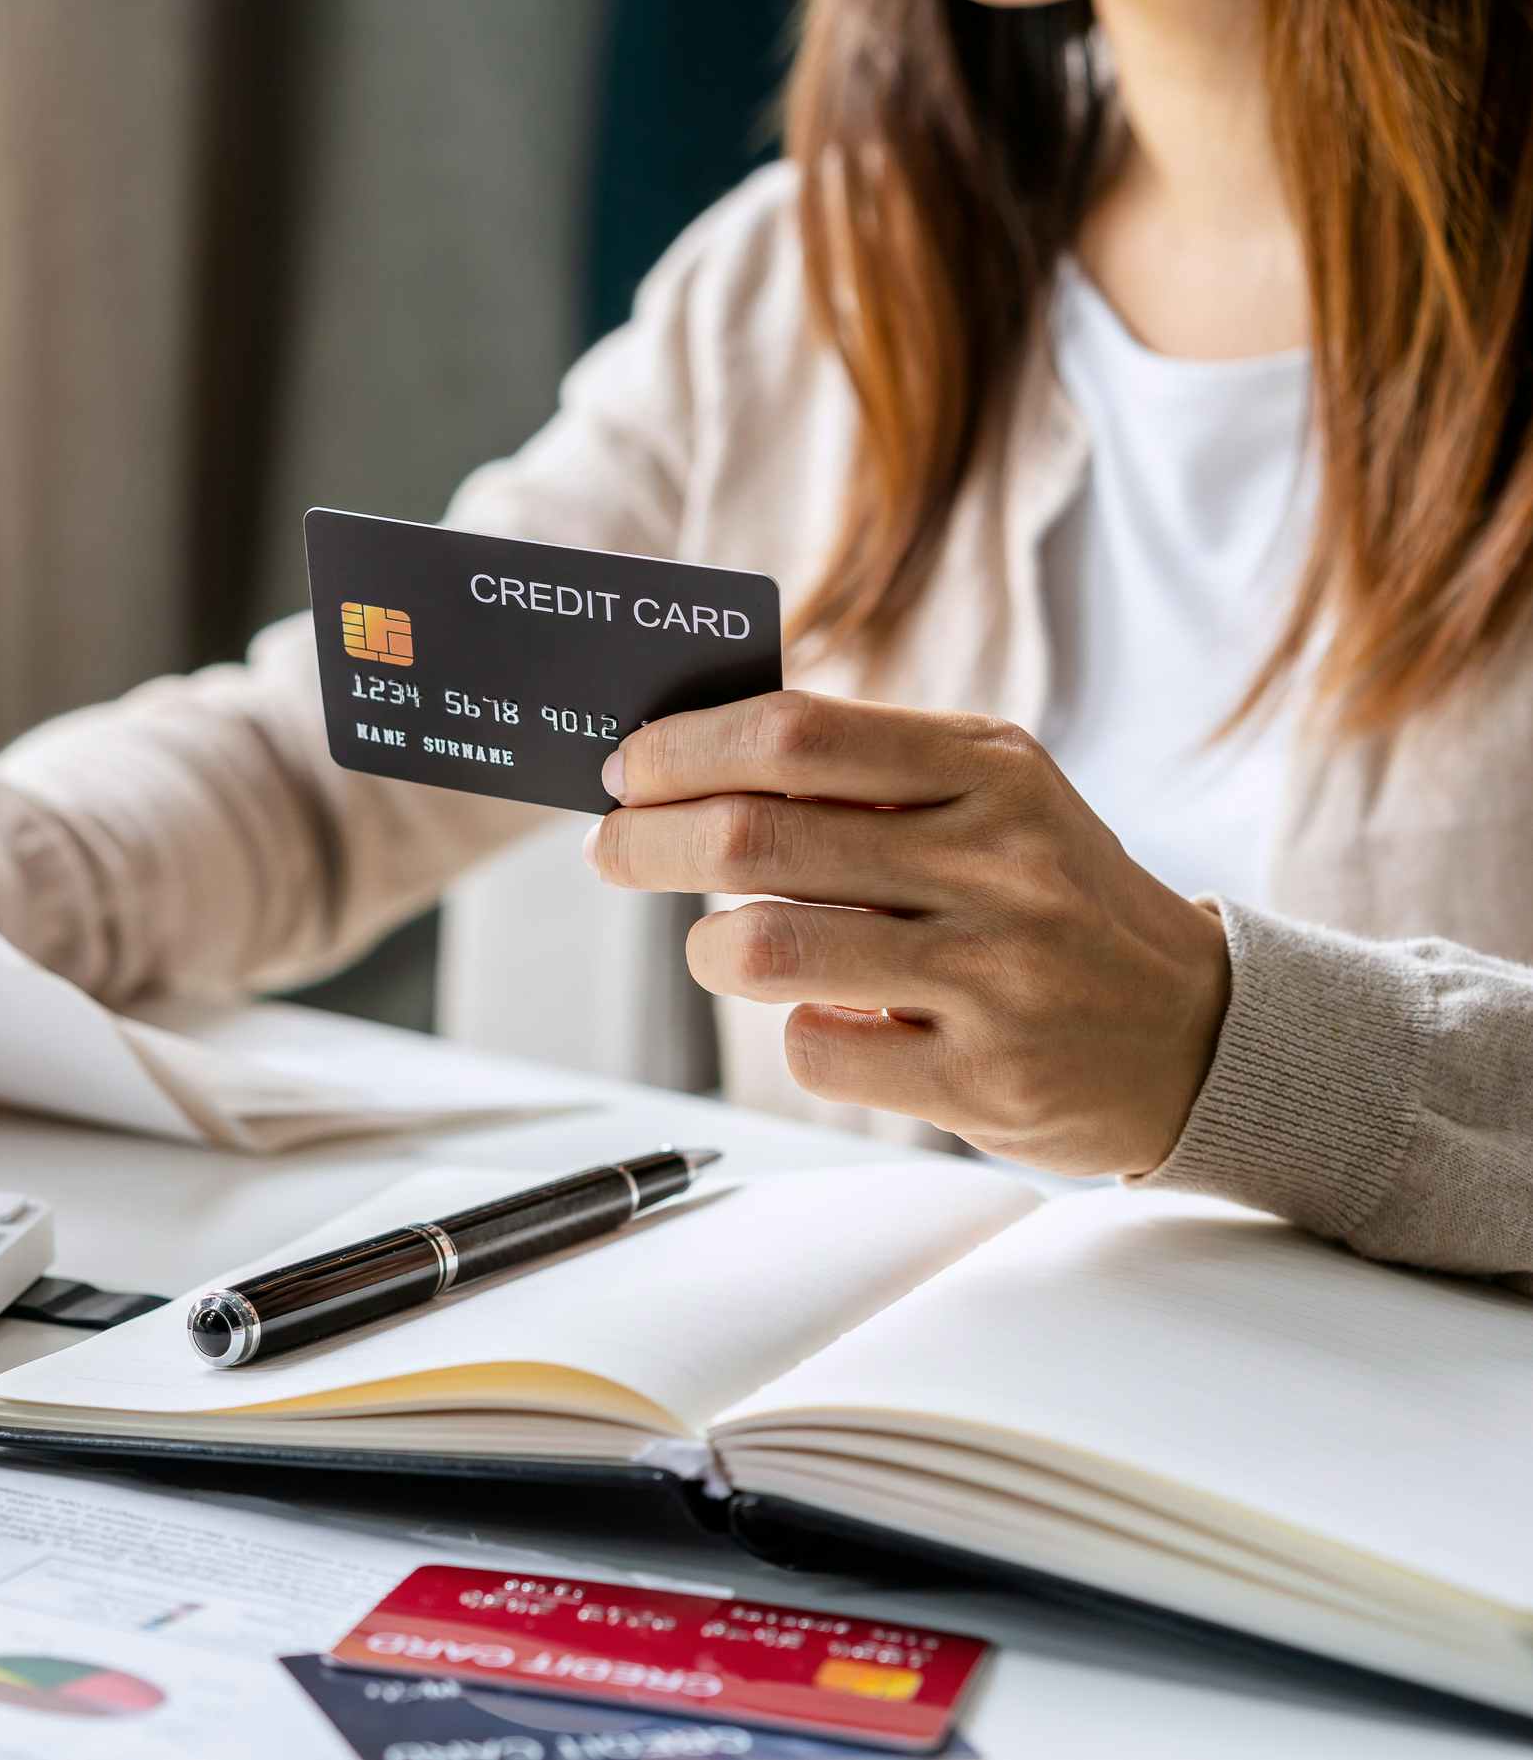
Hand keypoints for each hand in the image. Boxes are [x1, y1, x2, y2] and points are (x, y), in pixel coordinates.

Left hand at [586, 691, 1229, 1177]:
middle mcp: (996, 864)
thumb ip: (864, 770)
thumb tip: (686, 757)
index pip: (794, 733)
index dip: (683, 750)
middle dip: (648, 844)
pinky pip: (815, 1050)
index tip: (628, 771)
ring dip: (708, 947)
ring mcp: (992, 976)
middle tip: (615, 852)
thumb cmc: (1051, 900)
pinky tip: (833, 1019)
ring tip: (718, 946)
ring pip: (763, 947)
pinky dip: (798, 1034)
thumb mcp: (992, 799)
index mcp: (990, 770)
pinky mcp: (982, 1080)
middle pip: (752, 836)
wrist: (1198, 1033)